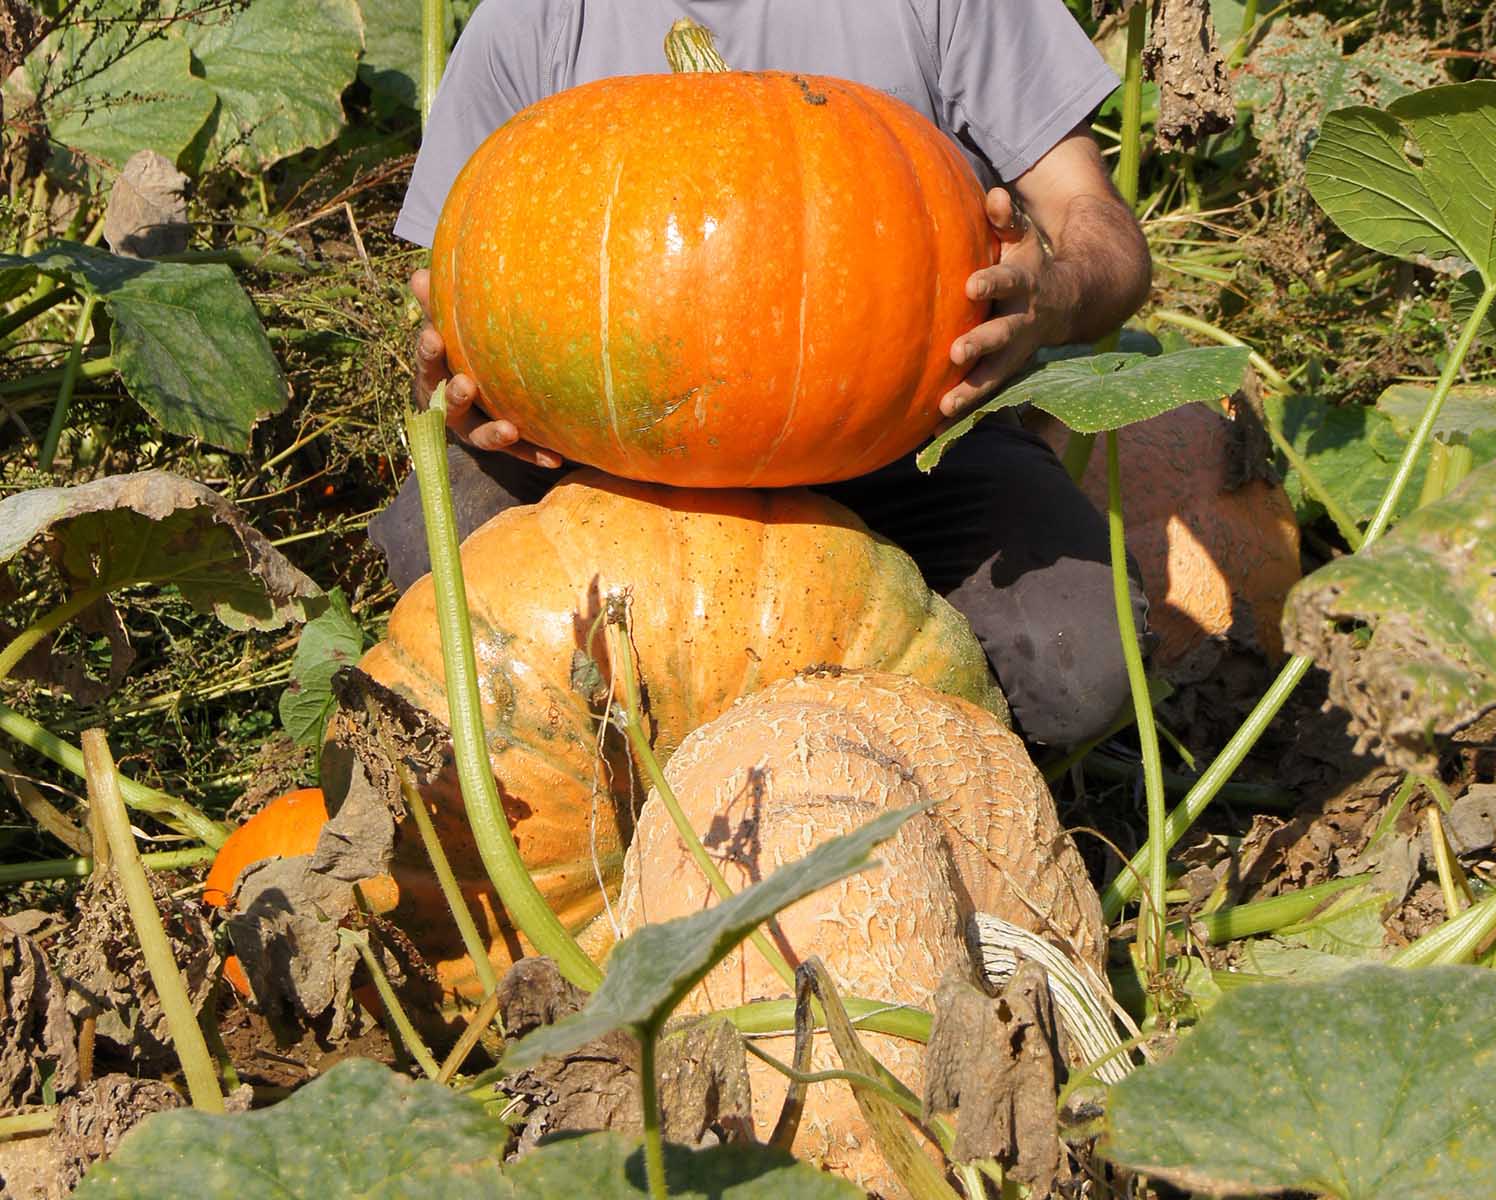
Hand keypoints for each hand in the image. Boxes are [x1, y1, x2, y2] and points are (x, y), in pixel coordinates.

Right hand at [409, 268, 562, 467]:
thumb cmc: (456, 357)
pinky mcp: (501, 446)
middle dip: (456, 396)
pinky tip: (555, 459)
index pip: (428, 363)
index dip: (428, 352)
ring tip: (509, 430)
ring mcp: (474, 429)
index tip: (432, 336)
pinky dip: (533, 455)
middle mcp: (450, 408)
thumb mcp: (445, 333)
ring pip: (479, 436)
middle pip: (449, 405)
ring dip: (493, 434)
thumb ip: (437, 308)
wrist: (463, 403)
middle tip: (466, 385)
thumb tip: (420, 274)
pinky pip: (517, 453)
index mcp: (435, 377)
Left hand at [939, 188, 1066, 421]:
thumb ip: (1008, 219)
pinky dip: (964, 415)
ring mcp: (1015, 353)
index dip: (992, 283)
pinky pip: (985, 396)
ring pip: (994, 376)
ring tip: (945, 408)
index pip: (1008, 282)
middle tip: (957, 352)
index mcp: (1025, 287)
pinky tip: (935, 433)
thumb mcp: (1024, 238)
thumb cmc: (1032, 264)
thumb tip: (994, 196)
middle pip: (1002, 336)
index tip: (970, 285)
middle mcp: (1022, 324)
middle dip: (982, 344)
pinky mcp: (1005, 373)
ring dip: (971, 392)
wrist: (1072, 302)